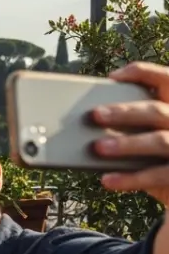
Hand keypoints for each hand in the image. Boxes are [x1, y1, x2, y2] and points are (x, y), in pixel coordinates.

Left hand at [92, 62, 168, 203]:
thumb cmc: (157, 154)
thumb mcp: (150, 131)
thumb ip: (133, 121)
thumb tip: (91, 119)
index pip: (166, 79)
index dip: (142, 73)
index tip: (113, 77)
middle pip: (156, 111)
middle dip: (125, 112)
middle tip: (95, 115)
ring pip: (159, 141)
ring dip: (127, 143)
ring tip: (98, 147)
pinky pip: (155, 176)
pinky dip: (130, 178)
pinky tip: (107, 179)